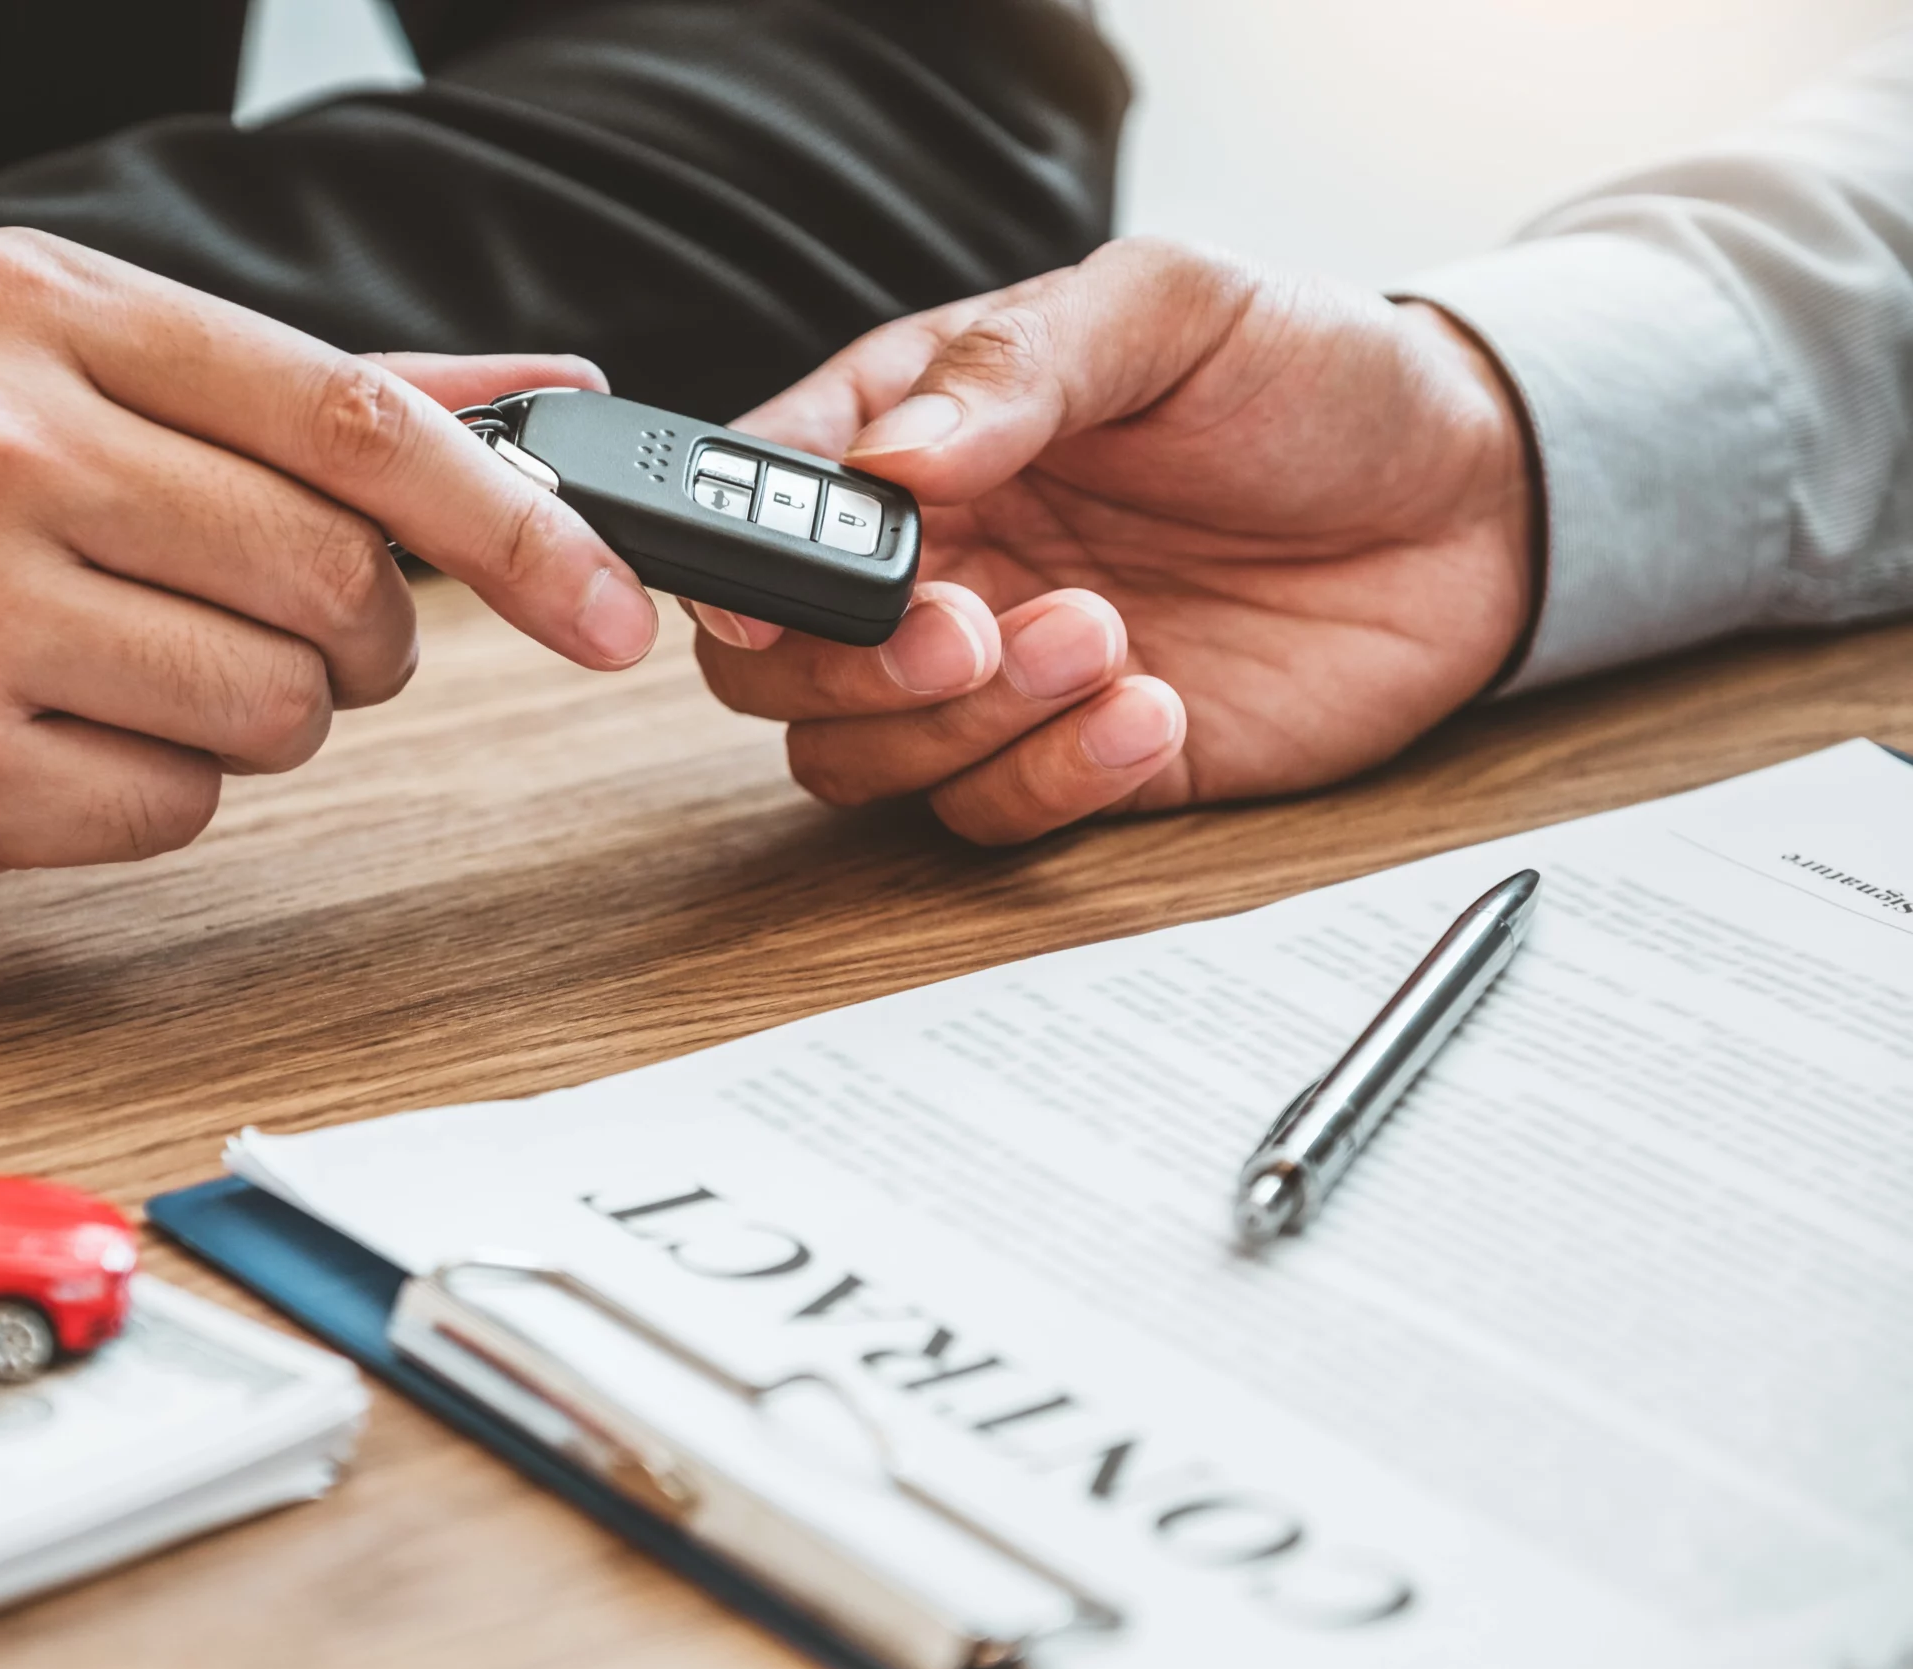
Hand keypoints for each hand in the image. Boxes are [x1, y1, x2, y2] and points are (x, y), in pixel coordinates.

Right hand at [0, 229, 655, 925]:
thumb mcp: (55, 378)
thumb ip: (311, 392)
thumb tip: (548, 391)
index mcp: (35, 310)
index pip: (360, 419)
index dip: (518, 524)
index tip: (610, 600)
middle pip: (338, 580)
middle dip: (347, 638)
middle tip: (259, 627)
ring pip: (277, 709)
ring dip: (243, 719)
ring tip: (110, 671)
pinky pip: (176, 806)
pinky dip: (148, 792)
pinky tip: (39, 744)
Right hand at [691, 238, 1536, 842]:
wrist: (1472, 506)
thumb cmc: (1312, 381)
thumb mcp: (1171, 311)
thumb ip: (1019, 365)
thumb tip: (888, 457)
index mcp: (916, 433)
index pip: (761, 502)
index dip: (737, 558)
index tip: (781, 584)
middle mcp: (933, 563)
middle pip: (772, 665)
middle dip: (849, 664)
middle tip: (967, 628)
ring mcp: (993, 676)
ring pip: (860, 759)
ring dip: (964, 723)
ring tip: (1104, 635)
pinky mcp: (1070, 766)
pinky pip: (989, 816)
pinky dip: (1055, 779)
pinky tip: (1155, 707)